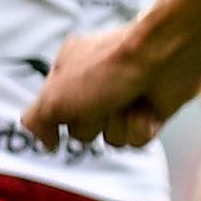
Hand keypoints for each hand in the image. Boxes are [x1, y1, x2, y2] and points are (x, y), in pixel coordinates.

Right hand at [23, 26, 189, 152]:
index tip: (68, 107)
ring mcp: (124, 99)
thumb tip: (47, 144)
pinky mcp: (150, 112)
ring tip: (128, 100)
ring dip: (118, 124)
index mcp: (68, 70)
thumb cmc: (108, 68)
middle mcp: (96, 84)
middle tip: (101, 100)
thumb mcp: (55, 96)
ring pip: (112, 139)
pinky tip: (146, 107)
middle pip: (81, 132)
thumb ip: (37, 121)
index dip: (59, 115)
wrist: (163, 56)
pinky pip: (136, 140)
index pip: (52, 112)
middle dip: (92, 122)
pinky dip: (140, 126)